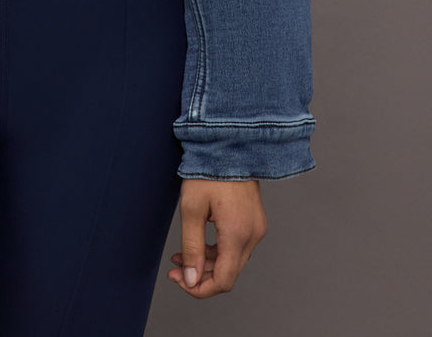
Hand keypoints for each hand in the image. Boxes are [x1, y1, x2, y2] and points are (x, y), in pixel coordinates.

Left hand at [167, 178, 266, 297]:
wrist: (228, 143)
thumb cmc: (207, 170)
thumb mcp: (191, 208)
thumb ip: (191, 247)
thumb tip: (191, 279)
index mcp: (238, 234)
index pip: (224, 280)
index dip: (200, 288)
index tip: (179, 280)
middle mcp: (252, 235)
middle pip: (228, 272)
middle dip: (200, 275)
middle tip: (175, 267)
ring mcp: (256, 228)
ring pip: (232, 260)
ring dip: (206, 262)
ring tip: (181, 255)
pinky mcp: (253, 221)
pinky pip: (236, 245)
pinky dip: (217, 250)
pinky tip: (198, 243)